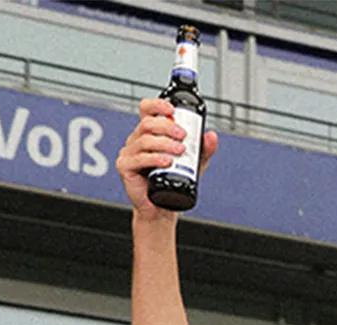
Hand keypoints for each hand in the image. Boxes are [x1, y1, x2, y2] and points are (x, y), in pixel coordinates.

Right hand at [117, 97, 217, 220]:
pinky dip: (154, 158)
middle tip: (183, 136)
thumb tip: (211, 135)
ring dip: (164, 143)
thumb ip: (203, 150)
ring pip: (144, 140)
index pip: (147, 110)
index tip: (172, 109)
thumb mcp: (193, 164)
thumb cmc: (172, 182)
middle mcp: (137, 140)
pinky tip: (166, 161)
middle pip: (147, 123)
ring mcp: (129, 152)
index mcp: (149, 134)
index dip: (157, 105)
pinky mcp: (125, 166)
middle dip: (167, 127)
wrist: (161, 207)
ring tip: (179, 151)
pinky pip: (138, 158)